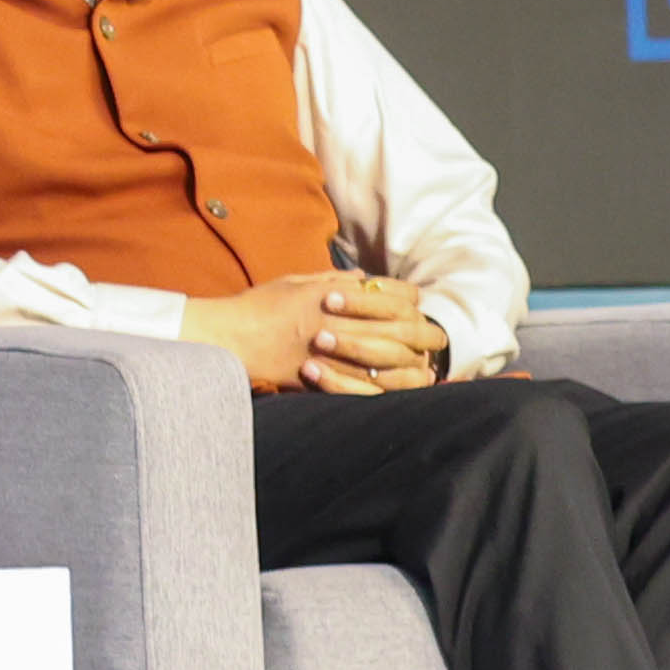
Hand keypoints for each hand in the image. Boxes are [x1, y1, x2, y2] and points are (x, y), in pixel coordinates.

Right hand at [191, 272, 446, 394]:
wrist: (229, 337)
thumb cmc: (259, 305)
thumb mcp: (296, 281)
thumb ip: (332, 279)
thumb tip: (364, 277)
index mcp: (333, 293)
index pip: (387, 293)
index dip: (409, 298)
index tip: (420, 305)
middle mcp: (337, 321)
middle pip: (396, 327)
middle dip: (423, 334)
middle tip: (440, 340)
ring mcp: (330, 352)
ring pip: (386, 360)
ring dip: (412, 365)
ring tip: (427, 370)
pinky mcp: (320, 378)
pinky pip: (361, 388)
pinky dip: (384, 390)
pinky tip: (398, 392)